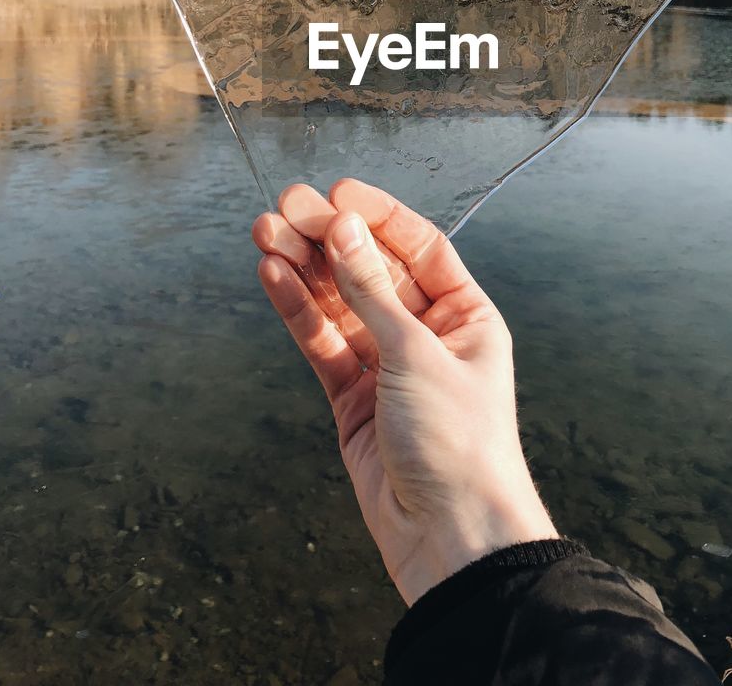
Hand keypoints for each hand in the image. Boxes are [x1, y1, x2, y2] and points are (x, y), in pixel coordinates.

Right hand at [252, 179, 556, 605]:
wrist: (451, 539)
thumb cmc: (459, 443)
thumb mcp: (416, 354)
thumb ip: (371, 292)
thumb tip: (343, 229)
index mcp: (465, 316)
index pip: (419, 247)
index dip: (378, 216)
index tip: (336, 193)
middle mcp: (427, 334)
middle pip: (371, 271)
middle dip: (330, 238)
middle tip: (285, 206)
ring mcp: (387, 366)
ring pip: (339, 304)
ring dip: (305, 268)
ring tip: (266, 232)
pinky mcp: (353, 399)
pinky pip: (322, 343)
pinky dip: (298, 311)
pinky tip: (273, 275)